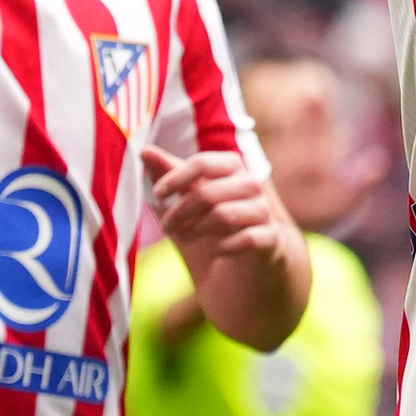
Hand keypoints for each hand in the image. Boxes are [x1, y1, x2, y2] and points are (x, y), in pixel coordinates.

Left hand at [140, 129, 288, 269]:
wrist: (242, 266)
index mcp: (232, 168)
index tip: (157, 194)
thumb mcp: (186, 199)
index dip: (175, 178)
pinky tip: (212, 252)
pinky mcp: (271, 240)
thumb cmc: (211, 224)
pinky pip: (247, 239)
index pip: (203, 163)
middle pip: (208, 192)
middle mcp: (251, 185)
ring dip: (195, 230)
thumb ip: (169, 175)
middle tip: (166, 226)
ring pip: (224, 215)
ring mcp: (264, 212)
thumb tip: (144, 150)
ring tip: (184, 238)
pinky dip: (223, 248)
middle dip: (180, 212)